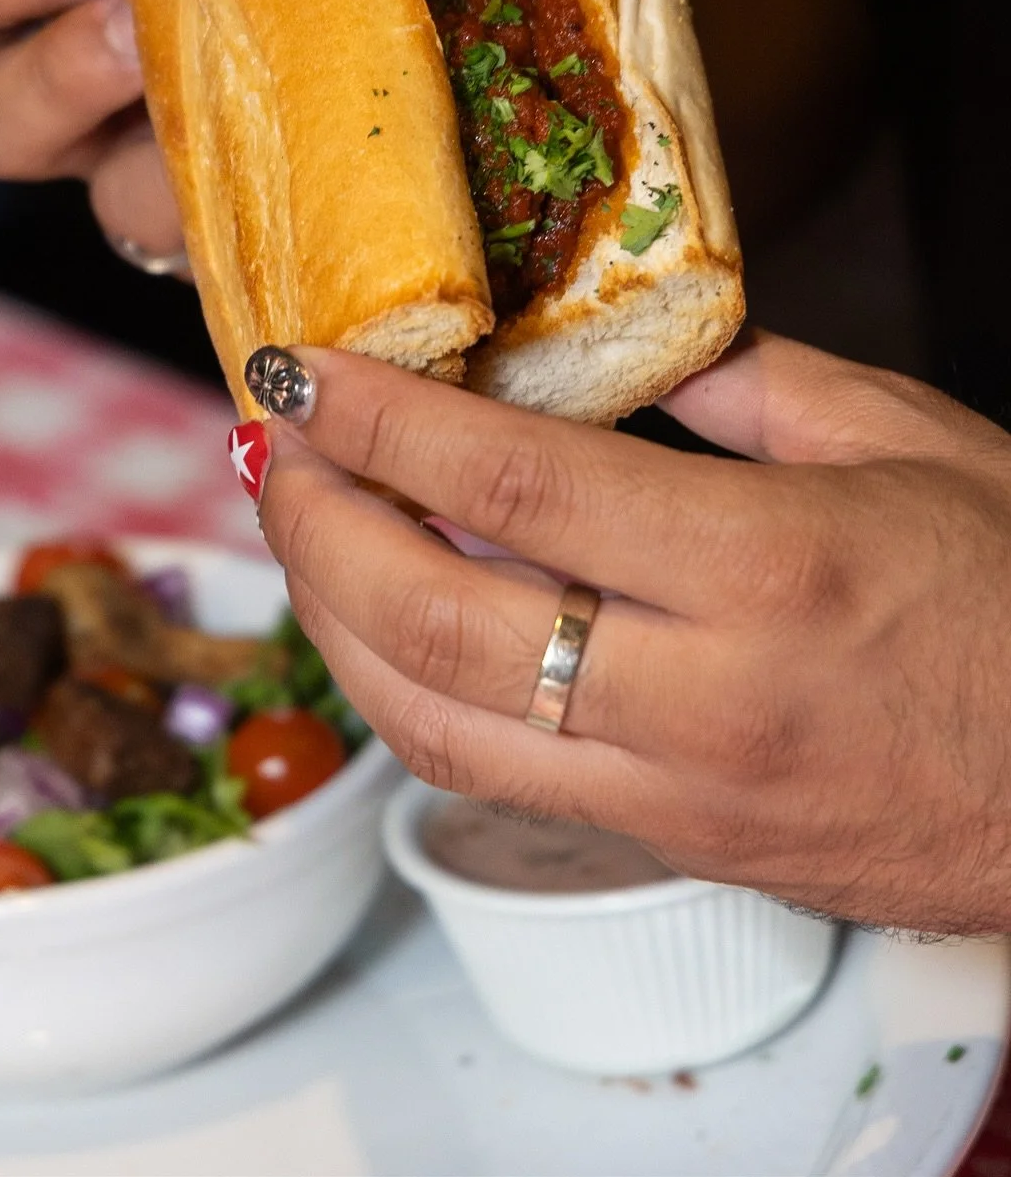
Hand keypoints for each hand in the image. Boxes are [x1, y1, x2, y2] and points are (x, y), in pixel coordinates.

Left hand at [252, 332, 1010, 932]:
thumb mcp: (906, 442)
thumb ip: (744, 379)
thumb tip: (610, 337)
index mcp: (765, 566)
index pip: (509, 482)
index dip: (375, 420)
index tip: (294, 371)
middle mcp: (700, 694)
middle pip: (431, 617)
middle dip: (316, 524)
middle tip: (271, 449)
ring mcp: (675, 788)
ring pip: (432, 722)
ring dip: (332, 620)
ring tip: (302, 530)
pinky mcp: (668, 840)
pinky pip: (492, 776)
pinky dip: (407, 693)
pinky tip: (384, 623)